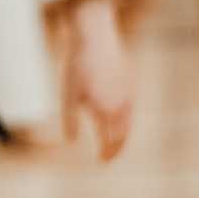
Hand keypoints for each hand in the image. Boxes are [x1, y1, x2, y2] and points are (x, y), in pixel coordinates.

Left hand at [60, 0, 134, 160]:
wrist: (95, 36)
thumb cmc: (78, 65)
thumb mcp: (68, 94)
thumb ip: (70, 119)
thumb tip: (72, 141)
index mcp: (105, 109)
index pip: (110, 141)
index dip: (106, 153)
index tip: (101, 161)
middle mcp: (120, 105)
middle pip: (122, 135)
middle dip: (116, 149)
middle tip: (108, 157)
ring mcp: (128, 93)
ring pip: (128, 122)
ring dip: (122, 136)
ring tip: (113, 142)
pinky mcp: (130, 83)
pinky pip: (130, 109)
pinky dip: (124, 120)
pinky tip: (116, 119)